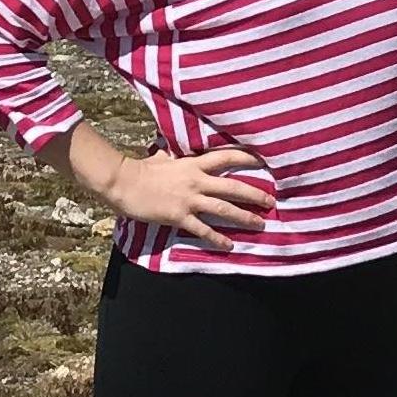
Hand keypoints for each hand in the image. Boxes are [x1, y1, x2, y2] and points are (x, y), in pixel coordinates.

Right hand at [97, 144, 270, 247]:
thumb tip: (173, 150)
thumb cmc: (143, 169)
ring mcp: (189, 199)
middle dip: (255, 194)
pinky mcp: (180, 216)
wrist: (124, 183)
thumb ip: (175, 156)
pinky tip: (229, 246)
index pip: (227, 157)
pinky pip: (203, 229)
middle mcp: (197, 181)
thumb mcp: (164, 157)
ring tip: (260, 225)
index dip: (248, 158)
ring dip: (244, 217)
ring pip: (223, 208)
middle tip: (271, 202)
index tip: (265, 160)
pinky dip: (217, 238)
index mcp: (194, 164)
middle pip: (233, 186)